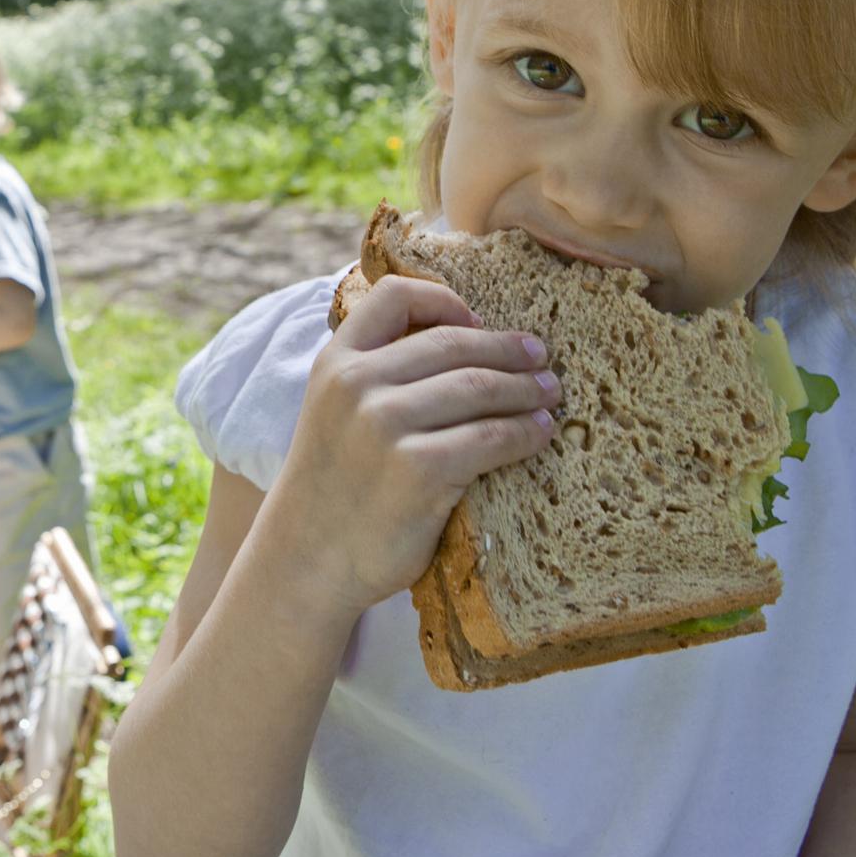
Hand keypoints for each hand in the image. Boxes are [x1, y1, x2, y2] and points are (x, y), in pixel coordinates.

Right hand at [262, 275, 558, 620]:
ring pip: (479, 387)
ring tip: (549, 395)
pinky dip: (525, 433)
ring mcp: (386, 425)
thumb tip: (463, 340)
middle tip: (541, 359)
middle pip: (454, 342)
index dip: (445, 300)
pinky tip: (538, 434)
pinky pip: (491, 438)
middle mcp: (356, 384)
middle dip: (508, 349)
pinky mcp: (419, 470)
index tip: (476, 321)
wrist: (306, 560)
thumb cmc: (334, 486)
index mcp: (335, 362)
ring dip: (526, 389)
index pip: (395, 296)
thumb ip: (375, 374)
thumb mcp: (333, 411)